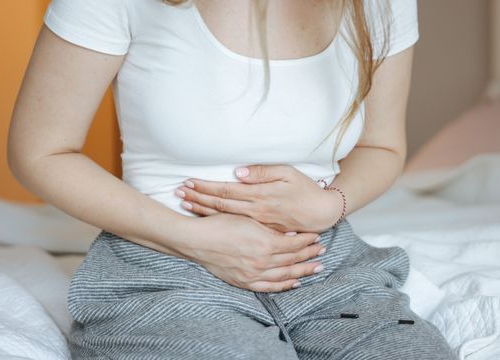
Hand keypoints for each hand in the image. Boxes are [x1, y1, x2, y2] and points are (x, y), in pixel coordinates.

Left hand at [174, 165, 343, 232]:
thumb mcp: (288, 173)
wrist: (320, 213)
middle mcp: (255, 211)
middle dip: (198, 197)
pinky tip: (205, 218)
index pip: (226, 190)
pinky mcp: (260, 231)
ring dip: (203, 209)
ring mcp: (256, 223)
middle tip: (178, 191)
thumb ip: (262, 172)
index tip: (189, 181)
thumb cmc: (305, 190)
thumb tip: (238, 172)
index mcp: (260, 195)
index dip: (206, 187)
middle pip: (220, 204)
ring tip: (185, 203)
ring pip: (224, 217)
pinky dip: (217, 221)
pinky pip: (234, 226)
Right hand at [181, 212, 325, 291]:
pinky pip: (270, 287)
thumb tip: (291, 236)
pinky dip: (284, 285)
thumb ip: (271, 229)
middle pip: (293, 260)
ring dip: (303, 271)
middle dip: (310, 255)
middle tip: (322, 252)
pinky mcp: (244, 281)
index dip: (307, 240)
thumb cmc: (220, 224)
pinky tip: (295, 282)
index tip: (317, 236)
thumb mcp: (248, 219)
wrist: (197, 240)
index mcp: (265, 243)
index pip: (295, 244)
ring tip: (316, 268)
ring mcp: (253, 274)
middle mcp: (262, 261)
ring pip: (285, 275)